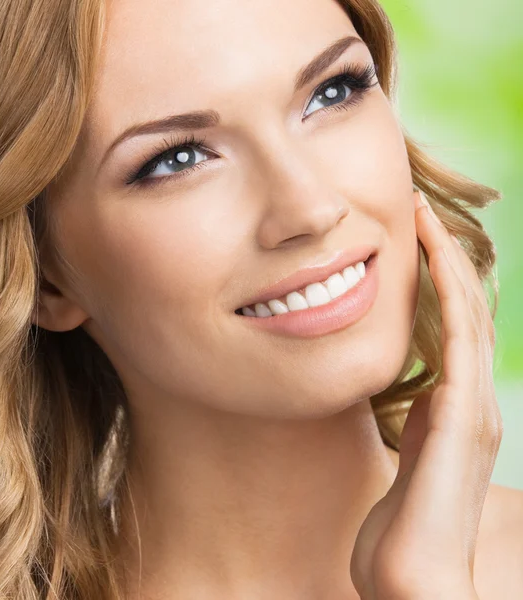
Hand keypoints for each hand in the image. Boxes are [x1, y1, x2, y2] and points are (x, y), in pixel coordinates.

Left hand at [349, 189, 501, 599]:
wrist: (411, 577)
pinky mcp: (464, 415)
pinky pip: (459, 337)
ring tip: (426, 217)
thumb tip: (396, 395)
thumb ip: (404, 425)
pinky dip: (451, 291)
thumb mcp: (399, 460)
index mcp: (452, 408)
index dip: (436, 282)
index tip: (410, 241)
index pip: (452, 329)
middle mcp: (471, 400)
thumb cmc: (398, 525)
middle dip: (444, 258)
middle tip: (418, 210)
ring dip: (448, 261)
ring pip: (467, 314)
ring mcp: (474, 406)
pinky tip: (434, 255)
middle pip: (465, 310)